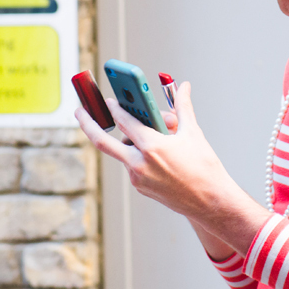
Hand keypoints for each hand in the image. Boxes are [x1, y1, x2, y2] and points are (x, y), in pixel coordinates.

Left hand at [76, 83, 265, 245]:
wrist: (210, 201)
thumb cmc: (204, 167)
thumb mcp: (193, 133)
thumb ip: (183, 107)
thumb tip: (184, 86)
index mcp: (152, 147)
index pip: (125, 121)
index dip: (116, 108)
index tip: (109, 99)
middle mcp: (139, 163)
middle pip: (103, 141)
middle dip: (88, 124)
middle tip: (78, 110)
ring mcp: (137, 178)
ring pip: (124, 152)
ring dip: (130, 140)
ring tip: (153, 134)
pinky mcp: (140, 187)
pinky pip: (133, 165)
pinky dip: (139, 154)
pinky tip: (157, 152)